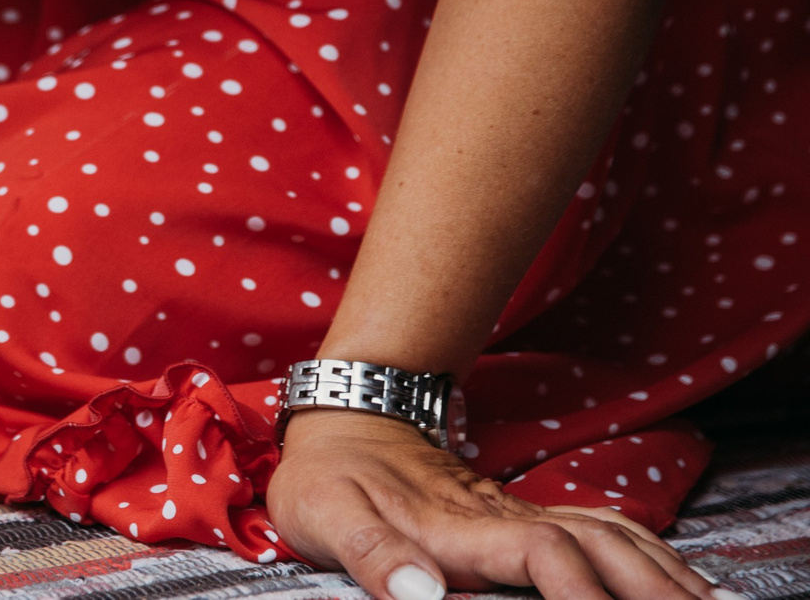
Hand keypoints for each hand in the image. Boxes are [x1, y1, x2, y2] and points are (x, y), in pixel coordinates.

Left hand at [266, 411, 730, 599]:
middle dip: (654, 585)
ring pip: (612, 535)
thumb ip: (372, 557)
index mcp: (461, 527)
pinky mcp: (523, 515)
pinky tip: (673, 575)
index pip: (545, 556)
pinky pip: (603, 529)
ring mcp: (520, 512)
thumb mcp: (328, 516)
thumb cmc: (329, 478)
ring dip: (663, 570)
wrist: (343, 420)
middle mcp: (504, 517)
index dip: (583, 593)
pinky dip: (648, 552)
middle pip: (602, 545)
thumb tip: (420, 596)